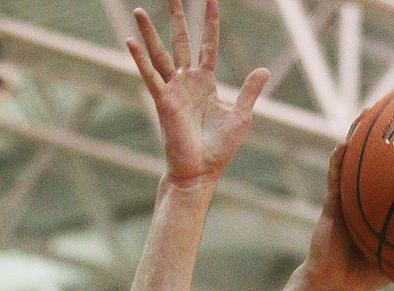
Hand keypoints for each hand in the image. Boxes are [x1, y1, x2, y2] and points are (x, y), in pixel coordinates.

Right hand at [128, 0, 268, 188]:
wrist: (201, 171)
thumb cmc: (219, 149)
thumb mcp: (241, 116)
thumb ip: (250, 91)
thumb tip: (264, 69)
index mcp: (206, 82)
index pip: (208, 44)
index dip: (210, 22)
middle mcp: (187, 82)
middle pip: (180, 42)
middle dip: (176, 18)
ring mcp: (174, 90)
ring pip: (160, 54)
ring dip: (149, 33)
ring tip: (138, 11)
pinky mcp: (164, 102)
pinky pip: (151, 76)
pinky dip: (140, 60)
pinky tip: (129, 41)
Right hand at [300, 143, 389, 290]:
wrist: (334, 284)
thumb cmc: (366, 275)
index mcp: (386, 204)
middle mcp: (369, 193)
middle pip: (383, 156)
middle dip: (393, 130)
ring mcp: (349, 194)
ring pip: (356, 158)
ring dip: (360, 134)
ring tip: (369, 111)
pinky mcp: (331, 203)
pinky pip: (334, 178)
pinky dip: (337, 161)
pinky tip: (341, 146)